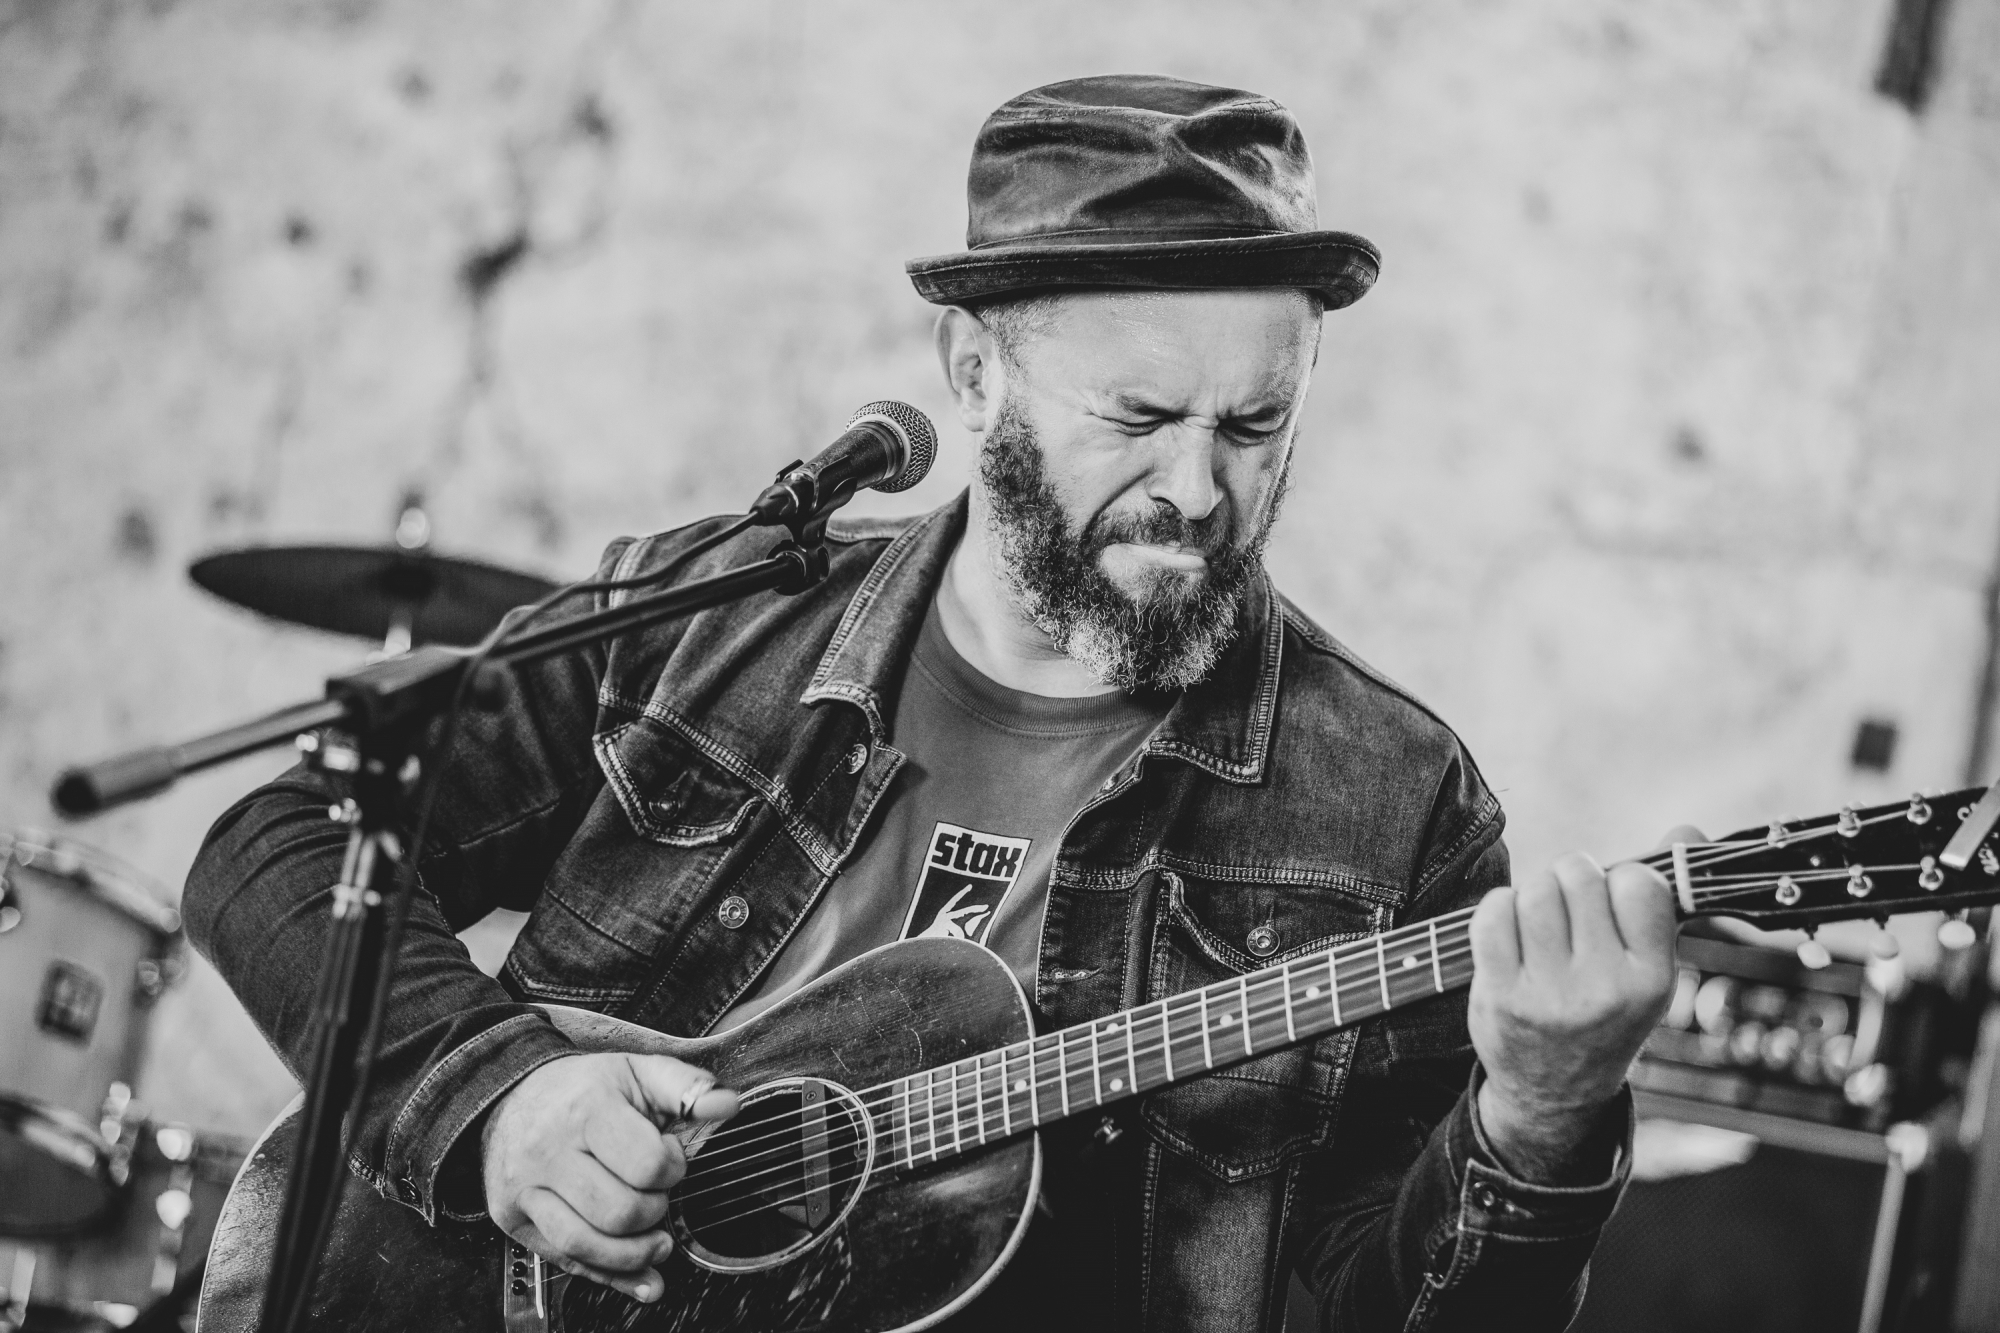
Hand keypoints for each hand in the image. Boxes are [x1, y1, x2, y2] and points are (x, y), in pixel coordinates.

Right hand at [482, 1052, 738, 1301]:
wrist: (513, 1094)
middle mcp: (548, 1150)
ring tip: (655, 1240)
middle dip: (654, 1211)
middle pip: (620, 1212)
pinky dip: (609, 1276)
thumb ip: (686, 1086)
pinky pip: (563, 1261)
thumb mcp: (637, 1072)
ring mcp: (525, 1188)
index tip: (670, 1157)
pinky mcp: (512, 1217)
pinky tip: (640, 1276)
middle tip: (657, 1194)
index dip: (673, 1168)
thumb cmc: (584, 1088)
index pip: (646, 1164)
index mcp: (586, 1109)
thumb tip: (727, 1105)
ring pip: (586, 1245)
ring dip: (635, 1254)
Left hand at [1466, 829, 1693, 1180]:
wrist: (1554, 1093)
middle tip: (1569, 913)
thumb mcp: (1647, 970)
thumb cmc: (1605, 1013)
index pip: (1641, 884)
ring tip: (1540, 925)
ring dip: (1534, 895)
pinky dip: (1498, 910)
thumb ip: (1663, 898)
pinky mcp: (1500, 996)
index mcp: (1652, 981)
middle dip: (1570, 881)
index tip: (1611, 903)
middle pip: (1579, 877)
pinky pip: (1493, 914)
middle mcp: (1604, 989)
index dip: (1620, 881)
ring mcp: (1549, 995)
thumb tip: (1688, 829)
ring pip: (1535, 891)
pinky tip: (1510, 933)